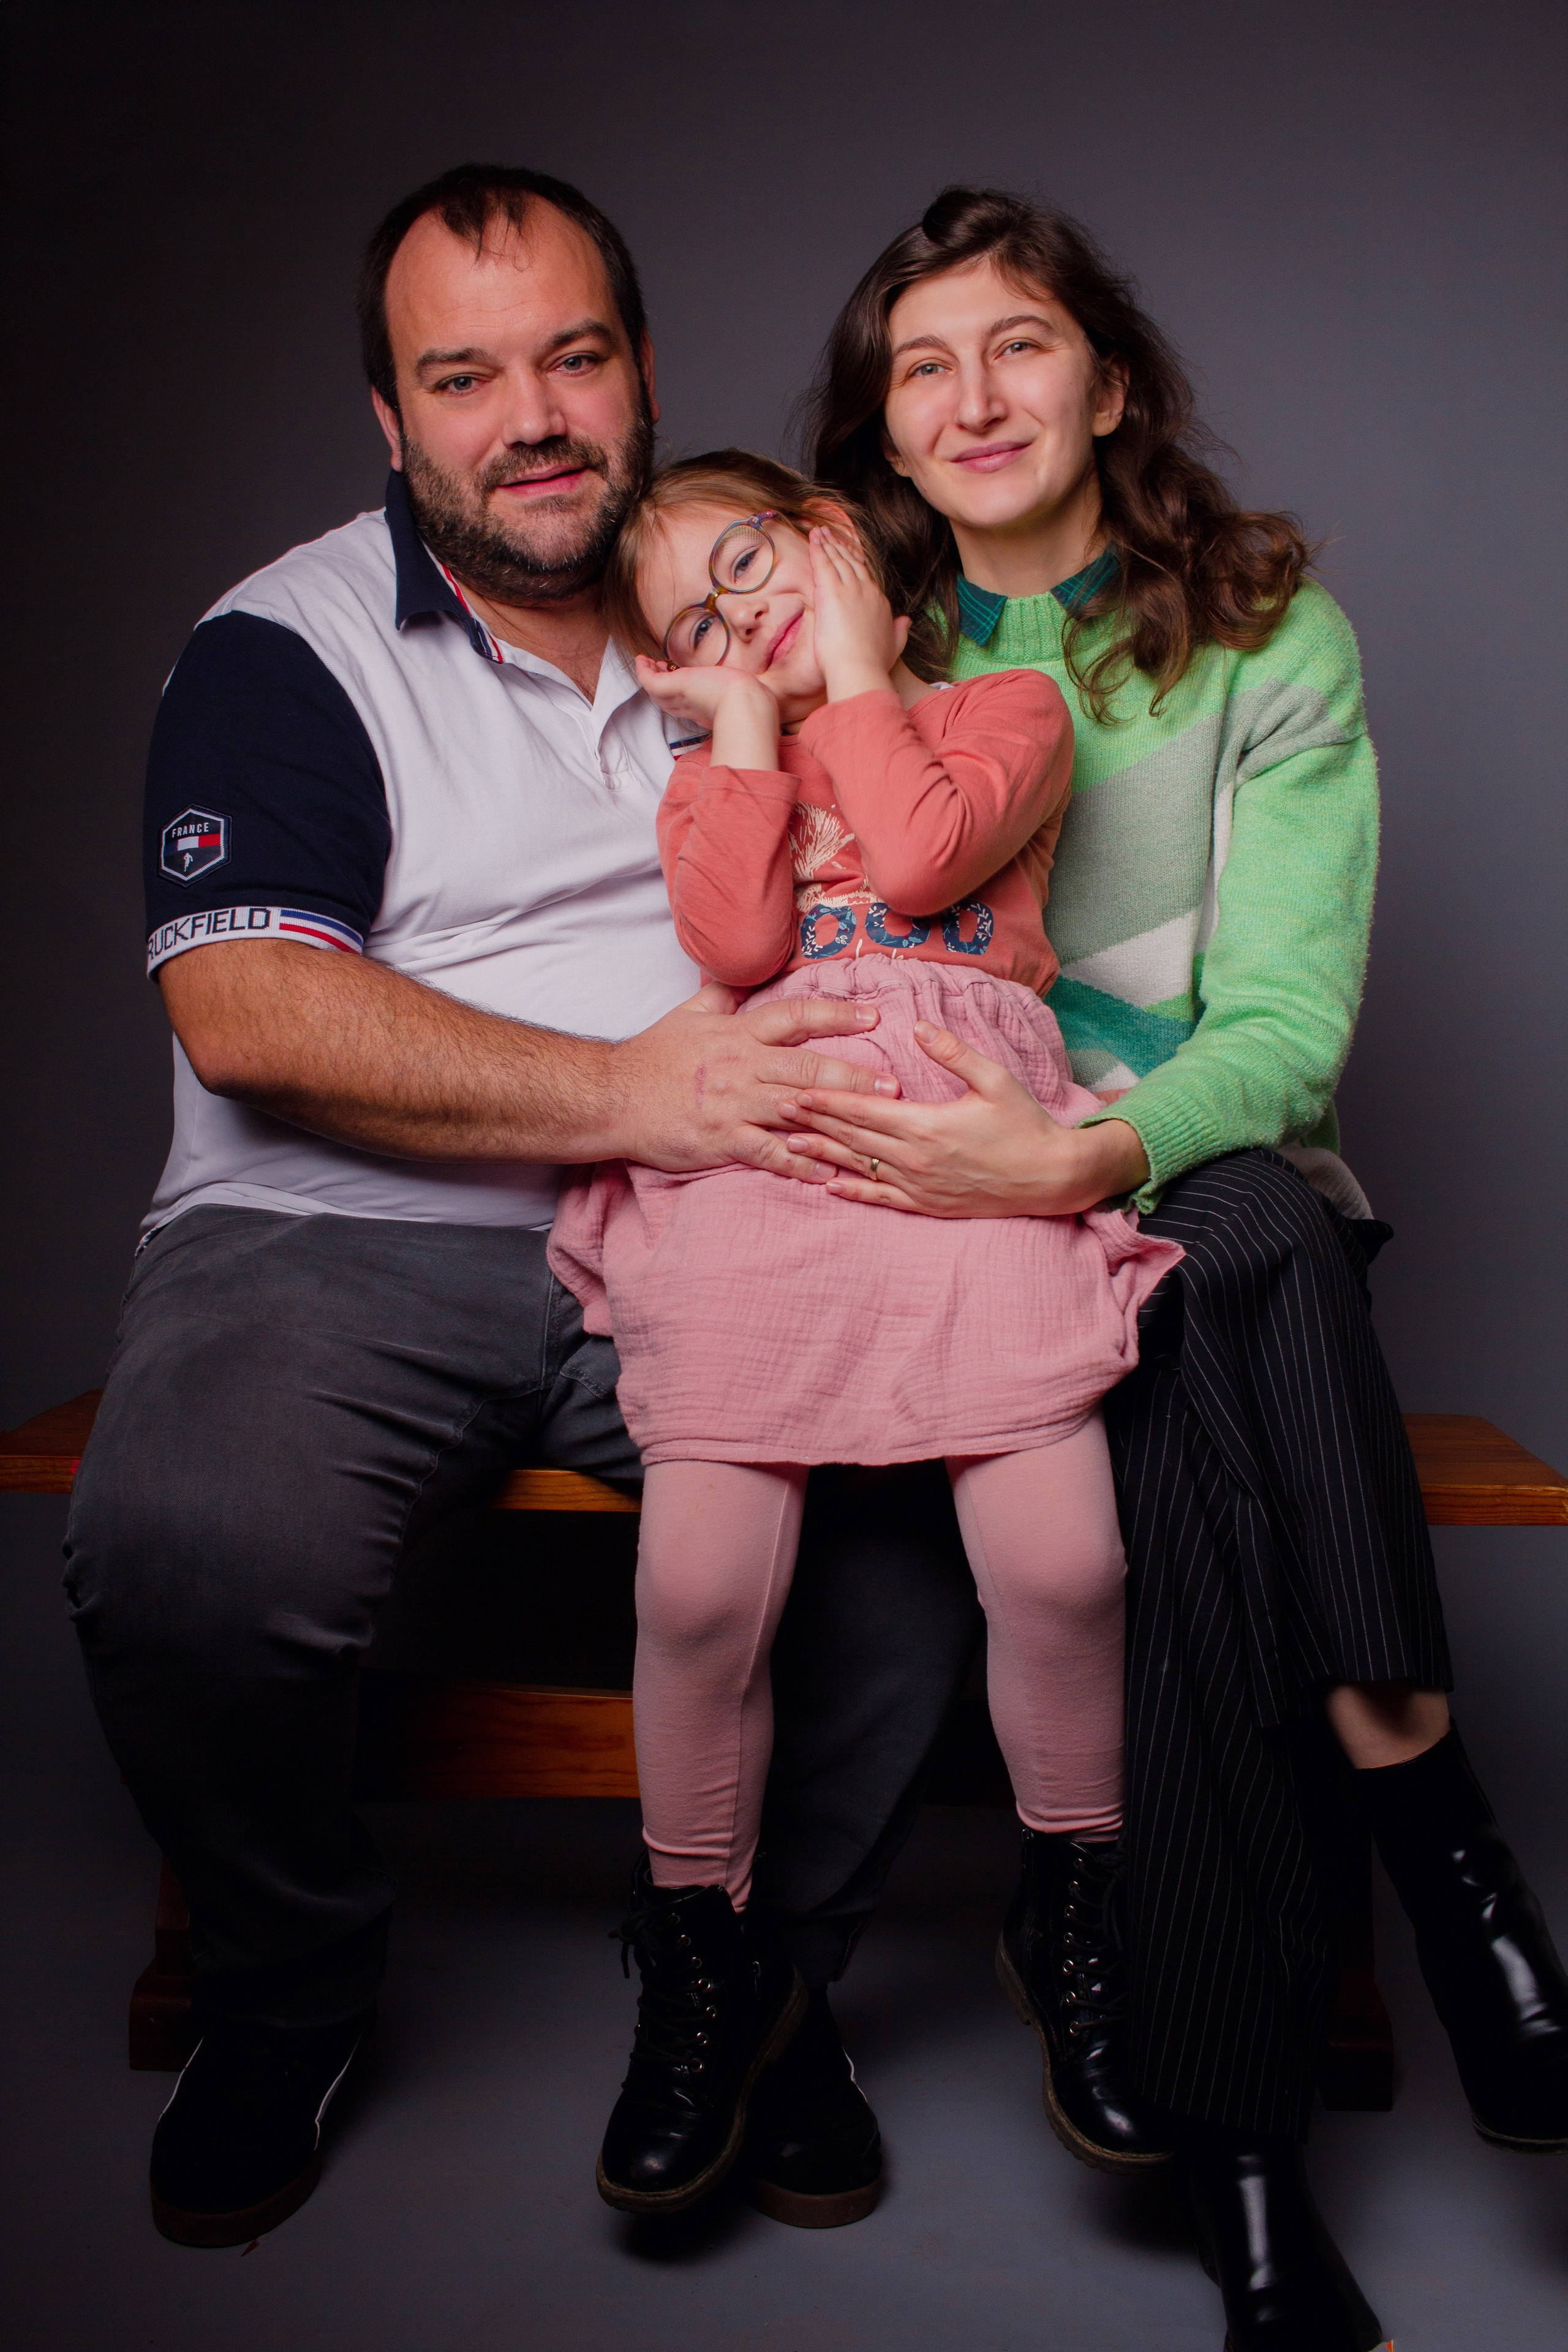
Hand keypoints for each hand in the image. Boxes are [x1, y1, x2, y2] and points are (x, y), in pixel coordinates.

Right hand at [605, 982, 900, 1176]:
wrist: (611, 1097)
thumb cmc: (650, 1058)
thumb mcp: (685, 1016)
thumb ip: (718, 996)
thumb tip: (737, 975)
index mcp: (738, 1034)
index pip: (795, 1016)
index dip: (836, 1015)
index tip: (872, 1018)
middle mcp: (742, 1065)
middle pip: (808, 1065)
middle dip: (855, 1074)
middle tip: (894, 1084)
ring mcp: (733, 1104)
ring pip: (796, 1108)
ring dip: (840, 1118)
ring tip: (877, 1127)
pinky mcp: (722, 1139)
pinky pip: (769, 1152)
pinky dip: (800, 1162)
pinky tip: (828, 1172)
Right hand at [634, 654, 776, 735]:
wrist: (746, 704)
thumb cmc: (751, 699)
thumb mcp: (748, 694)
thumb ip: (749, 693)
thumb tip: (762, 692)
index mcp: (711, 710)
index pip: (691, 704)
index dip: (681, 695)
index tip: (680, 680)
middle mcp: (694, 708)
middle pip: (671, 701)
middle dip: (663, 686)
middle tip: (657, 670)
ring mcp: (682, 699)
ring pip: (659, 693)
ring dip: (651, 677)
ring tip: (646, 663)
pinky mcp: (674, 688)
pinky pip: (651, 682)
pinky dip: (643, 673)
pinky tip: (640, 660)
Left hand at [775, 1019, 1149, 1215]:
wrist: (1052, 1177)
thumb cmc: (1025, 1124)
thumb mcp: (995, 1079)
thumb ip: (954, 1053)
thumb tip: (920, 1026)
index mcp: (926, 1125)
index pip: (864, 1111)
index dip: (828, 1101)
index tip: (797, 1091)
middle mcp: (915, 1159)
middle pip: (853, 1138)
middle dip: (813, 1124)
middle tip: (776, 1111)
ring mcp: (919, 1186)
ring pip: (861, 1169)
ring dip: (823, 1157)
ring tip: (788, 1146)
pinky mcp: (928, 1205)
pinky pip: (882, 1200)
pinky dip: (853, 1193)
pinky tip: (829, 1187)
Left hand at [808, 526, 910, 702]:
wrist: (859, 668)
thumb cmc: (872, 664)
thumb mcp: (894, 646)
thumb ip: (900, 631)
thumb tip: (907, 621)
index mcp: (879, 602)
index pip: (865, 576)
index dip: (856, 562)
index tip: (849, 553)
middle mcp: (866, 590)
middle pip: (852, 562)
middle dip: (841, 546)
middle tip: (831, 534)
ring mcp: (849, 588)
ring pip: (838, 559)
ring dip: (828, 544)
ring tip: (820, 532)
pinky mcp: (831, 591)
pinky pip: (824, 564)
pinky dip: (819, 549)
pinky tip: (813, 539)